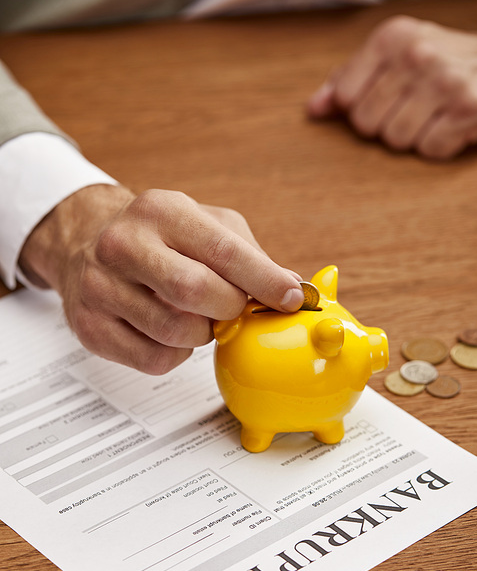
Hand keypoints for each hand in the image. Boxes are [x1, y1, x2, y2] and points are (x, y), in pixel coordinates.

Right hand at [19, 185, 303, 372]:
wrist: (86, 246)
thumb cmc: (159, 239)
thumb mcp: (205, 225)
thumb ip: (251, 255)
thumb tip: (297, 290)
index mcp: (160, 211)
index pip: (224, 251)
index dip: (265, 281)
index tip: (291, 299)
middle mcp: (122, 244)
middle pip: (196, 293)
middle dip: (229, 309)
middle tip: (233, 308)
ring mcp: (100, 287)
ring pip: (176, 333)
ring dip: (202, 333)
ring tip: (196, 316)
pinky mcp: (91, 327)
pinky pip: (155, 360)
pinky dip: (177, 354)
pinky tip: (169, 332)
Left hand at [307, 16, 476, 158]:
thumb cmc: (439, 61)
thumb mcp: (391, 56)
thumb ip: (348, 79)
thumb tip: (313, 109)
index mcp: (391, 37)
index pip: (345, 97)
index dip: (359, 107)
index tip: (382, 97)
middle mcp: (418, 55)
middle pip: (367, 124)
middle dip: (384, 124)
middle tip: (411, 107)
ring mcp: (446, 82)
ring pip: (395, 140)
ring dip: (411, 136)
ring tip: (431, 115)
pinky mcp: (470, 110)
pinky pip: (430, 150)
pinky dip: (439, 145)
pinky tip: (450, 124)